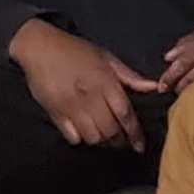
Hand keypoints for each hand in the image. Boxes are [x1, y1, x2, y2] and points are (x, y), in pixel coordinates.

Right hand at [8, 19, 158, 147]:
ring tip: (104, 136)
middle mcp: (89, 97)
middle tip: (122, 140)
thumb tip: (154, 87)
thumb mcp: (106, 58)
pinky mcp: (55, 113)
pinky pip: (72, 137)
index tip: (140, 146)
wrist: (40, 47)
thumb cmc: (76, 51)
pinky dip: (81, 139)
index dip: (135, 133)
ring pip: (92, 137)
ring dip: (101, 141)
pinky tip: (84, 132)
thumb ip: (130, 76)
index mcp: (104, 82)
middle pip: (110, 130)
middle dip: (119, 140)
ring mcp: (71, 107)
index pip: (125, 114)